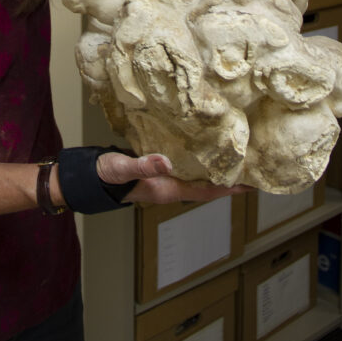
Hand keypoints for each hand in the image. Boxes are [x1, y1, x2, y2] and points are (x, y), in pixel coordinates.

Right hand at [96, 150, 250, 204]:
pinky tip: (205, 148)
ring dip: (216, 170)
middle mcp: (170, 186)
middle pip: (207, 187)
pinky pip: (186, 166)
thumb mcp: (123, 168)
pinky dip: (199, 160)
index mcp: (167, 190)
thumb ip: (143, 165)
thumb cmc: (106, 174)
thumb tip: (167, 161)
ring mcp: (165, 178)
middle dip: (229, 180)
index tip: (250, 185)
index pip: (205, 192)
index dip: (228, 189)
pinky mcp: (159, 168)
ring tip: (235, 157)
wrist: (90, 175)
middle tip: (251, 168)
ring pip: (198, 177)